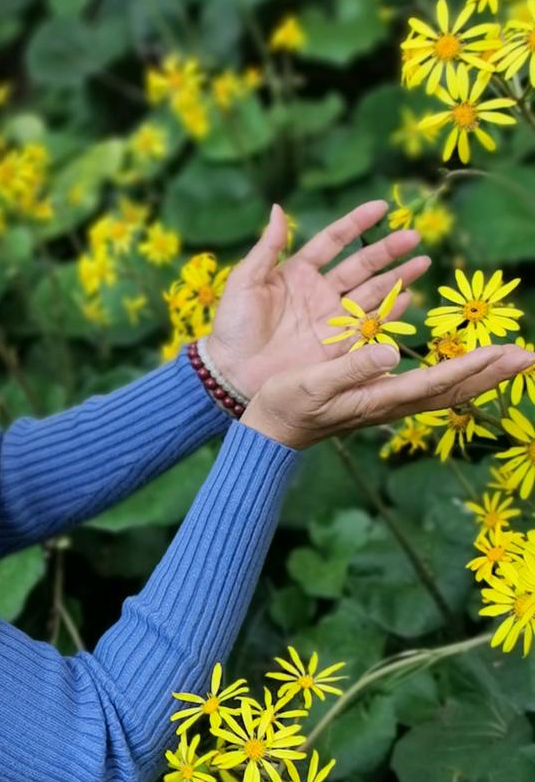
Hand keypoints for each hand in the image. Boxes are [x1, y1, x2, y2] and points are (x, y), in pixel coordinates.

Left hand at [205, 199, 429, 400]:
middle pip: (361, 265)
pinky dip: (391, 313)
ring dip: (397, 277)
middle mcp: (319, 292)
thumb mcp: (245, 282)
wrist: (232, 373)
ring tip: (422, 262)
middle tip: (413, 236)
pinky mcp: (339, 345)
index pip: (333, 241)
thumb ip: (267, 247)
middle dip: (387, 250)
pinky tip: (409, 298)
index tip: (381, 206)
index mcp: (297, 272)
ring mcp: (331, 318)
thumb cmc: (233, 326)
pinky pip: (370, 326)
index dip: (356, 223)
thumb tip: (279, 208)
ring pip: (372, 292)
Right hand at [240, 341, 534, 451]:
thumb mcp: (312, 382)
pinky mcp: (375, 398)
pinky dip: (451, 374)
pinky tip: (457, 366)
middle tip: (527, 355)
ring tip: (506, 360)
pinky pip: (425, 386)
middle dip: (491, 373)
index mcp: (378, 397)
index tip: (508, 352)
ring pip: (443, 389)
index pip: (437, 381)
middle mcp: (390, 402)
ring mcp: (385, 402)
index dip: (473, 366)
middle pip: (452, 389)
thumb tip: (391, 353)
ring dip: (478, 375)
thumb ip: (351, 367)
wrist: (271, 430)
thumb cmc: (286, 404)